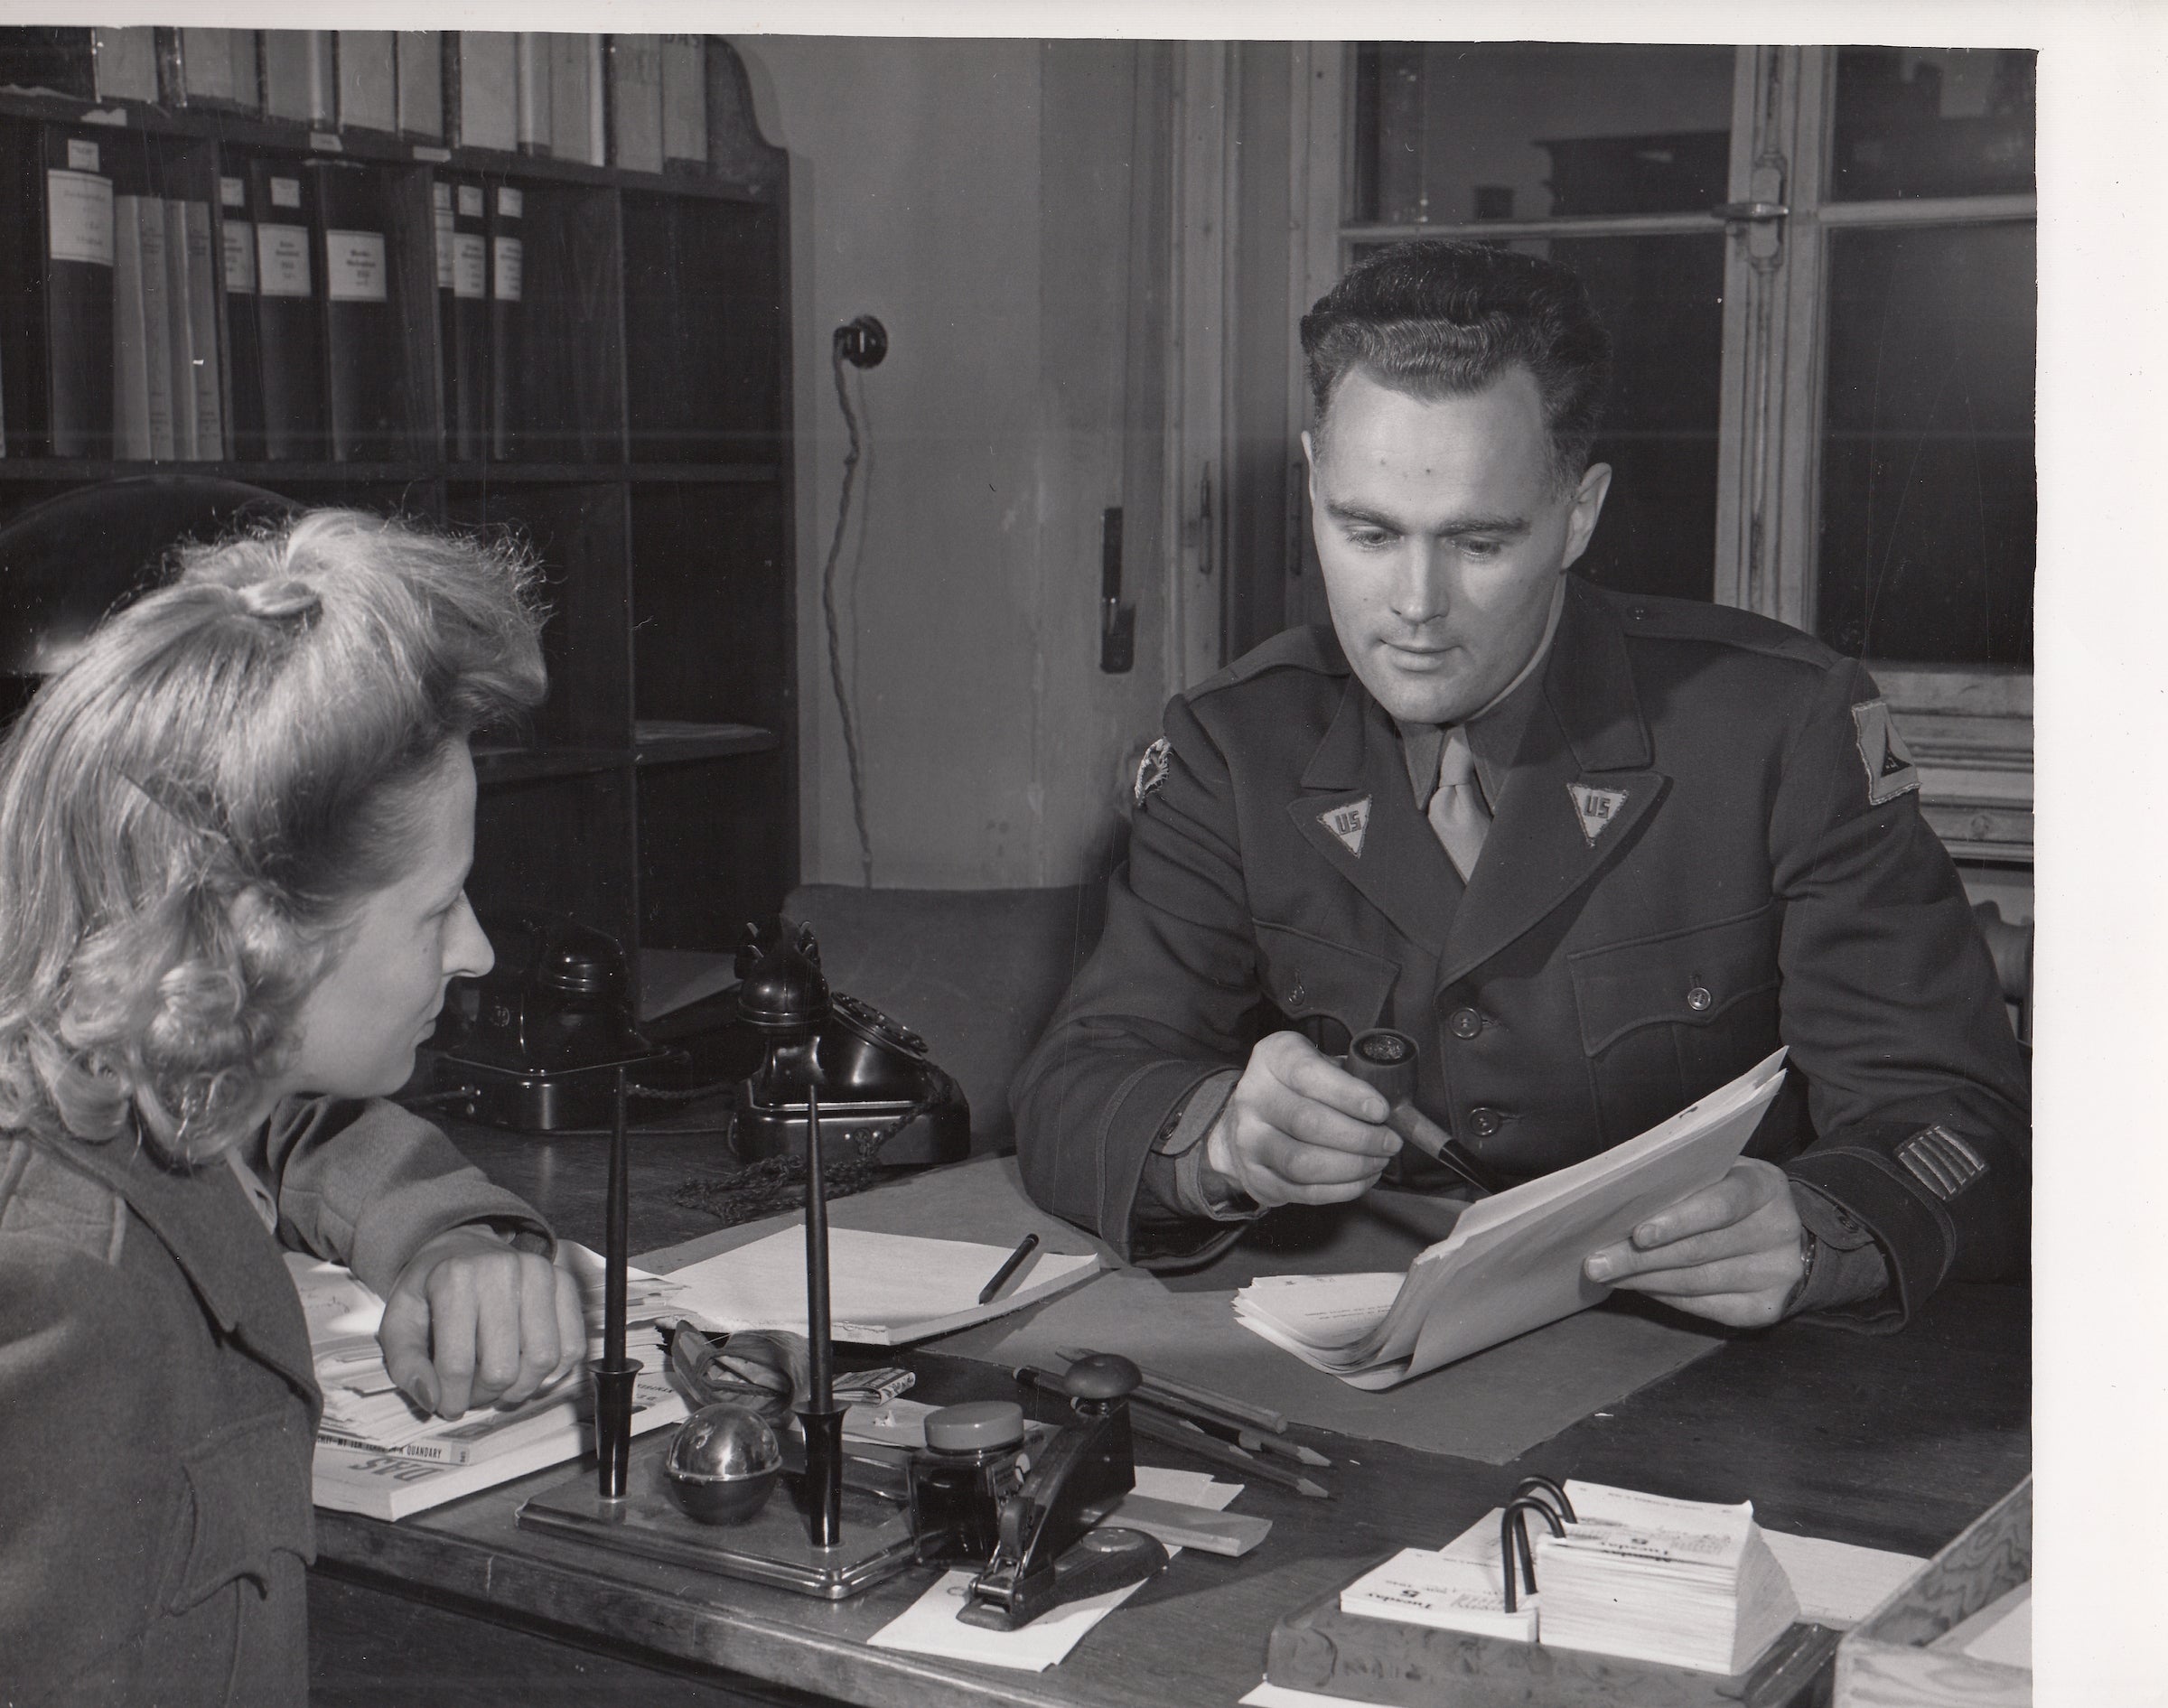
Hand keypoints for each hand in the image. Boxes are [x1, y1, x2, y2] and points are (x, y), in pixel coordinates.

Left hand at [379, 1229, 586, 1417]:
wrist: (462, 1247)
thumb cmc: (430, 1289)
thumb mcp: (399, 1321)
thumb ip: (405, 1363)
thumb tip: (431, 1399)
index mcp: (455, 1279)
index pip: (457, 1365)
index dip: (450, 1399)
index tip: (447, 1405)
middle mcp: (502, 1271)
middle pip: (503, 1368)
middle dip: (484, 1395)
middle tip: (473, 1392)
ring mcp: (540, 1273)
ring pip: (542, 1360)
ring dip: (520, 1387)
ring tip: (501, 1383)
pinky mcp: (564, 1281)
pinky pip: (572, 1345)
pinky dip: (554, 1371)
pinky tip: (529, 1370)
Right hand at [1200, 1030, 1400, 1208]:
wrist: (1250, 1122)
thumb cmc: (1299, 1091)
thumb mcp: (1320, 1065)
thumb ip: (1350, 1077)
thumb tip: (1392, 1109)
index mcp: (1271, 1058)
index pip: (1307, 1074)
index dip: (1348, 1094)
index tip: (1381, 1110)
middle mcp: (1252, 1097)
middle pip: (1308, 1122)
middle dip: (1360, 1136)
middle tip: (1390, 1142)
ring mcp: (1248, 1140)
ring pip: (1304, 1162)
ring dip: (1352, 1166)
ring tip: (1378, 1161)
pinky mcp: (1256, 1178)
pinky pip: (1305, 1192)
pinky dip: (1343, 1189)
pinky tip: (1363, 1178)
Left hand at [1581, 1159, 1805, 1328]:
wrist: (1789, 1236)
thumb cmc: (1733, 1195)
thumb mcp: (1721, 1174)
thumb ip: (1685, 1182)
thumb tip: (1619, 1202)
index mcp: (1765, 1187)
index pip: (1720, 1205)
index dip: (1677, 1221)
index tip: (1637, 1234)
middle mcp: (1778, 1230)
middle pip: (1699, 1250)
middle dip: (1640, 1259)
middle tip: (1596, 1263)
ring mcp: (1777, 1273)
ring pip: (1698, 1282)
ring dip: (1645, 1281)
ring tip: (1609, 1275)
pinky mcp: (1766, 1308)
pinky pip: (1706, 1307)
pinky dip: (1667, 1297)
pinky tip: (1641, 1288)